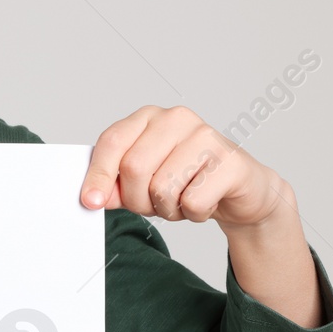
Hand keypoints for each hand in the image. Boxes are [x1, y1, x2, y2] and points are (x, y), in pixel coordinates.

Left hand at [79, 105, 286, 230]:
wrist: (241, 189)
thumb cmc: (188, 181)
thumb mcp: (144, 182)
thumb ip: (116, 185)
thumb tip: (93, 196)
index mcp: (149, 117)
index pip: (112, 141)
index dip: (98, 175)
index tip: (90, 202)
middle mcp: (176, 119)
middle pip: (133, 168)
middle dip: (137, 200)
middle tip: (154, 204)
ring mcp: (205, 136)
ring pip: (162, 188)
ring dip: (168, 210)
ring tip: (183, 201)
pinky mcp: (229, 161)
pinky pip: (192, 202)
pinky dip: (194, 214)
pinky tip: (205, 202)